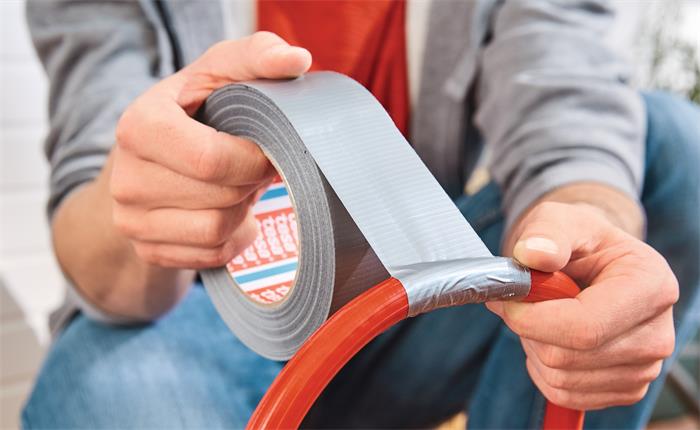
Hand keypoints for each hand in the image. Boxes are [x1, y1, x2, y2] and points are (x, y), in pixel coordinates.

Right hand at [112, 32, 310, 267]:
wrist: (155, 157)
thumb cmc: (197, 110)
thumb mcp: (220, 71)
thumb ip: (259, 55)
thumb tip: (297, 59)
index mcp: (139, 126)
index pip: (210, 161)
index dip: (252, 160)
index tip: (265, 148)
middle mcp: (125, 178)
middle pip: (220, 198)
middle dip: (249, 181)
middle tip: (253, 165)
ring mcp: (130, 220)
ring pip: (216, 231)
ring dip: (242, 210)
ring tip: (238, 186)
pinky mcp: (147, 250)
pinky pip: (212, 256)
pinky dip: (234, 237)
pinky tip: (230, 213)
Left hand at [487, 202, 678, 409]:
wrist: (595, 263)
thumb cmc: (579, 241)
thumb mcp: (560, 221)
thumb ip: (546, 233)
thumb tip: (534, 254)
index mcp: (651, 286)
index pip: (585, 325)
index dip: (533, 319)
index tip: (505, 302)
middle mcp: (657, 333)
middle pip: (569, 356)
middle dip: (530, 330)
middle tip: (525, 302)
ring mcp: (645, 367)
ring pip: (561, 379)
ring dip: (534, 349)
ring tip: (543, 316)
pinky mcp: (627, 389)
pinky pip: (564, 394)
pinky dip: (543, 370)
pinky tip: (550, 339)